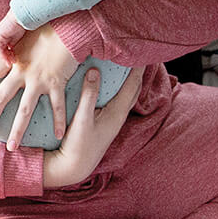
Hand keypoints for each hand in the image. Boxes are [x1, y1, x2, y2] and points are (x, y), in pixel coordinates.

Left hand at [0, 11, 26, 65]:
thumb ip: (19, 41)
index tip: (15, 60)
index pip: (6, 47)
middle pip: (2, 49)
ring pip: (0, 50)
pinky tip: (9, 60)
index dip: (10, 54)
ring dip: (5, 58)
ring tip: (11, 63)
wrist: (22, 16)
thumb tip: (26, 48)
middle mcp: (0, 35)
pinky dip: (3, 56)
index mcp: (5, 34)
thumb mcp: (22, 35)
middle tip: (12, 63)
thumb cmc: (24, 23)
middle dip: (7, 57)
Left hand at [0, 22, 77, 150]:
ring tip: (11, 147)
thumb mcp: (25, 36)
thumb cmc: (48, 27)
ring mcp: (39, 79)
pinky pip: (56, 106)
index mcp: (13, 60)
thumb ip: (14, 47)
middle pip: (1, 98)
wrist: (69, 26)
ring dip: (17, 130)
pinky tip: (59, 135)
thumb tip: (4, 50)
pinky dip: (59, 121)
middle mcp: (22, 72)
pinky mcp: (56, 83)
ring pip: (25, 110)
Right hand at [43, 66, 143, 188]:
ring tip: (129, 64)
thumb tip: (95, 71)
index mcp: (117, 113)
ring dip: (129, 79)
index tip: (143, 52)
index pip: (132, 85)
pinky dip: (119, 88)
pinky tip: (112, 83)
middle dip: (137, 72)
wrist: (74, 167)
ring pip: (127, 94)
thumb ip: (89, 95)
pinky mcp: (105, 122)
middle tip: (140, 54)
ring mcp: (113, 119)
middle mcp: (119, 115)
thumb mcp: (82, 119)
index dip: (138, 68)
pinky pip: (117, 99)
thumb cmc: (78, 145)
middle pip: (134, 88)